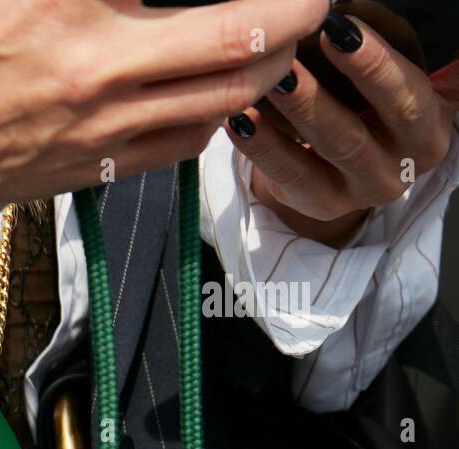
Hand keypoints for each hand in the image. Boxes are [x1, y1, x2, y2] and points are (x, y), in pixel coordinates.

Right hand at [0, 0, 329, 206]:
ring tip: (282, 43)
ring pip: (226, 98)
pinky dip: (221, 111)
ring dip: (271, 66)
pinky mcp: (94, 165)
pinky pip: (185, 141)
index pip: (199, 2)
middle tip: (312, 0)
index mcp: (65, 3)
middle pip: (237, 39)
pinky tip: (223, 93)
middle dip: (293, 14)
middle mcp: (96, 66)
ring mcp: (100, 125)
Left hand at [226, 11, 458, 247]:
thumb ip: (375, 44)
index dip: (381, 60)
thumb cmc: (360, 106)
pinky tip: (240, 120)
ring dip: (304, 105)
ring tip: (274, 77)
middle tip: (320, 37)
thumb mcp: (380, 76)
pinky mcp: (325, 204)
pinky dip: (264, 145)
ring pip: (339, 143)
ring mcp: (368, 185)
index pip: (416, 88)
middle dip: (358, 71)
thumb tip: (342, 8)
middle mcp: (410, 156)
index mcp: (432, 119)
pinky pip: (292, 174)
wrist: (333, 168)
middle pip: (391, 112)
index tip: (343, 27)